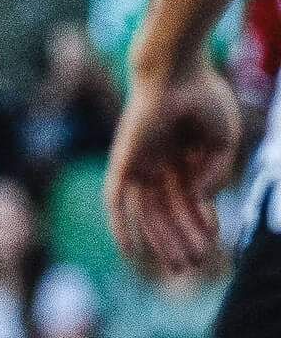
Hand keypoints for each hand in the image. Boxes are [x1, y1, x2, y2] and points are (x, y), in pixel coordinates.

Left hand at [105, 61, 237, 277]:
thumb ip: (215, 173)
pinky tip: (131, 253)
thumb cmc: (202, 98)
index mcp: (183, 159)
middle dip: (182, 239)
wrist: (177, 72)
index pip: (189, 202)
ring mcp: (139, 166)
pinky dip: (122, 227)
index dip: (201, 224)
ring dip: (162, 239)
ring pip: (149, 213)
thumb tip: (202, 202)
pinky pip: (116, 202)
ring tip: (179, 264)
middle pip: (168, 212)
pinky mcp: (122, 164)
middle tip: (194, 265)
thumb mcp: (221, 142)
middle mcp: (158, 165)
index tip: (214, 246)